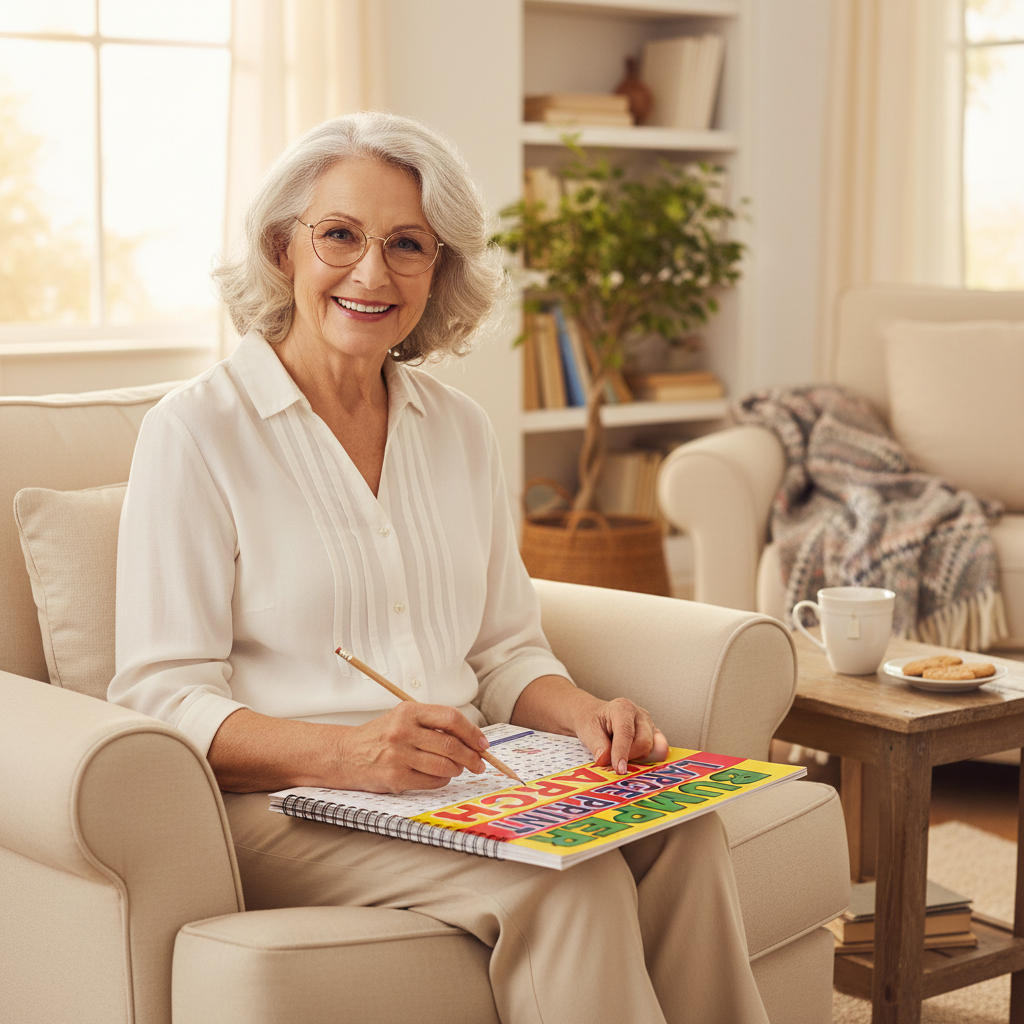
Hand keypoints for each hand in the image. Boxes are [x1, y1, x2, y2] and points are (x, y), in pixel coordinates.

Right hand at [333, 702, 489, 793]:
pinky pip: (432, 781)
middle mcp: (403, 731)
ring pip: (445, 766)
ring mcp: (399, 755)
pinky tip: (439, 776)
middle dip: (472, 757)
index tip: (483, 744)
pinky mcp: (395, 777)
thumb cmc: (379, 736)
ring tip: (457, 769)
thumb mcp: (403, 718)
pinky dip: (442, 780)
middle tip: (479, 763)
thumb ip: (433, 724)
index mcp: (409, 711)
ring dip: (458, 769)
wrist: (344, 754)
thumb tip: (471, 739)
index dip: (472, 732)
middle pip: (452, 745)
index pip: (451, 718)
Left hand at [570, 696, 669, 774]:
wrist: (595, 716)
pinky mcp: (654, 735)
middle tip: (614, 762)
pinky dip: (647, 759)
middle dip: (630, 757)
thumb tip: (605, 760)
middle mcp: (640, 714)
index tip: (619, 769)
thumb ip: (597, 745)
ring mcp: (649, 725)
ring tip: (621, 755)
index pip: (626, 733)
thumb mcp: (587, 730)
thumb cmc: (592, 720)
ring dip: (637, 758)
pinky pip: (657, 751)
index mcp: (622, 708)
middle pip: (644, 742)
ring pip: (652, 749)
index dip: (623, 753)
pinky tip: (635, 761)